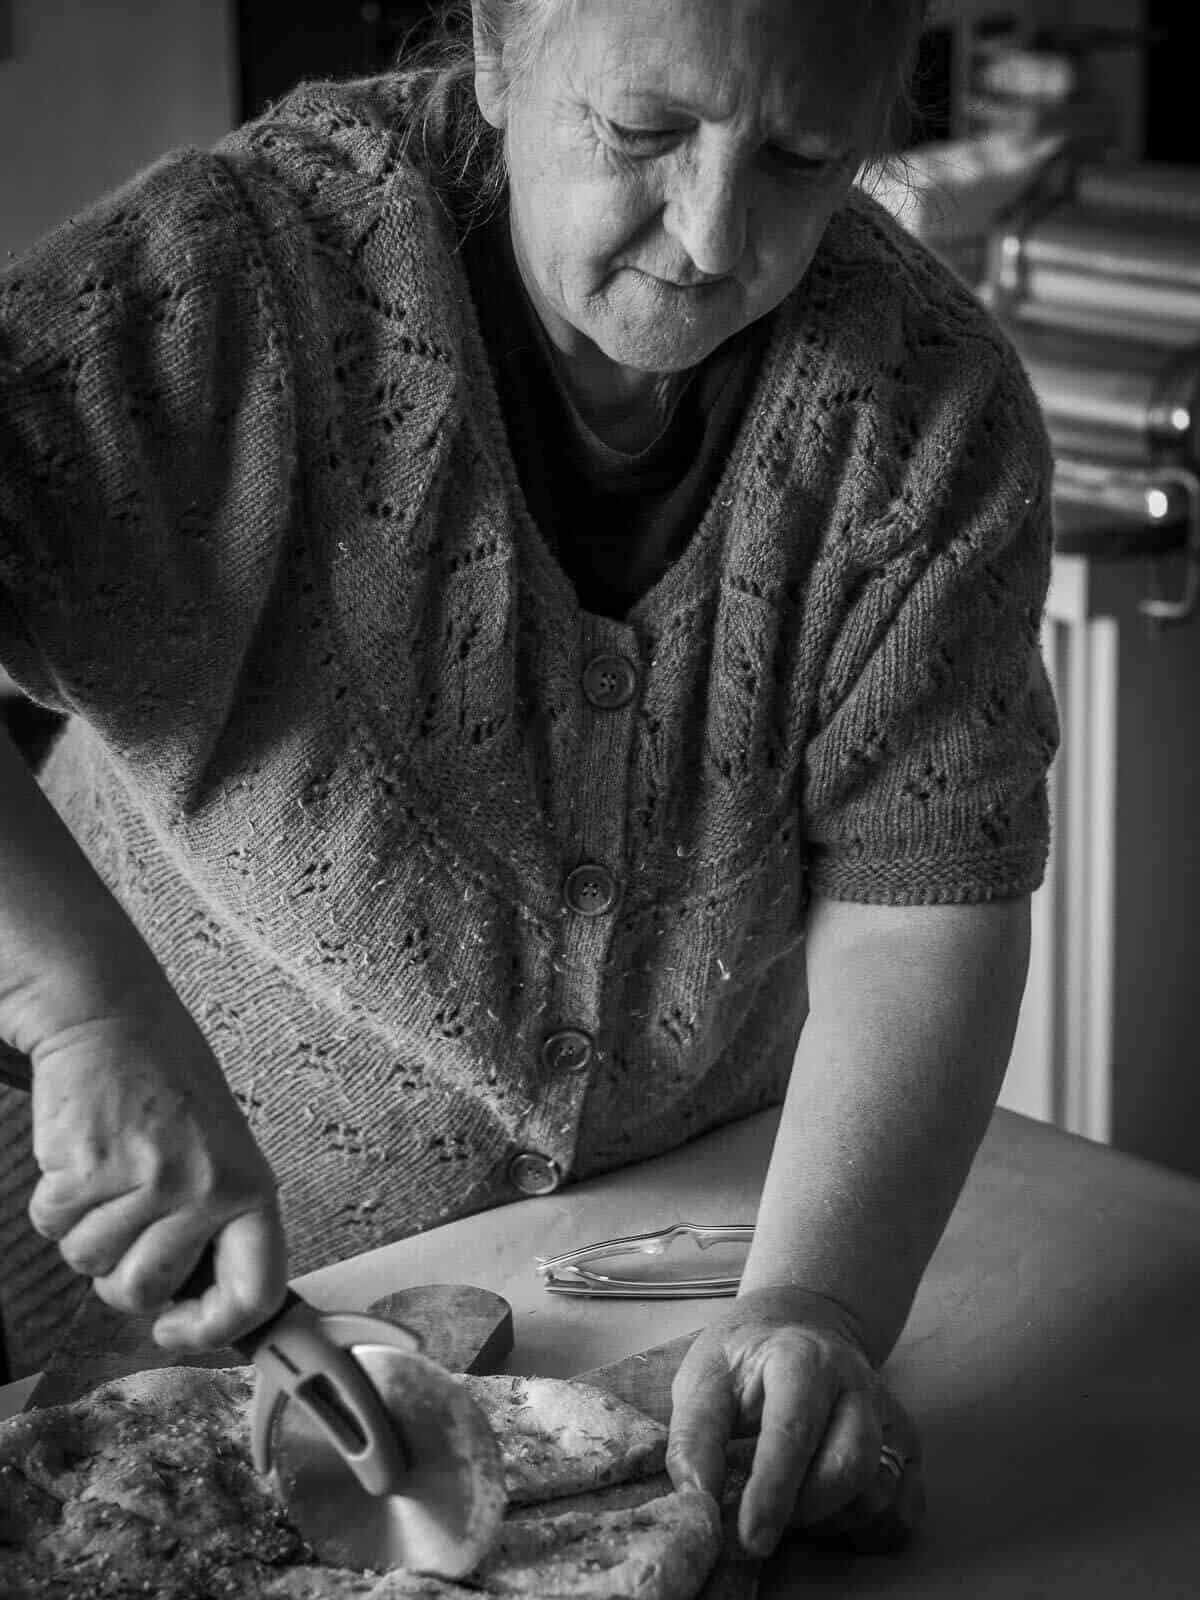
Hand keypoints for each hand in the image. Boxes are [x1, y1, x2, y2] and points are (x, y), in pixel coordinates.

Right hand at [26, 982, 287, 1350]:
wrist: (113, 1020)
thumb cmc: (166, 1086)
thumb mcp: (220, 1153)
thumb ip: (216, 1224)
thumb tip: (198, 1307)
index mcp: (251, 1188)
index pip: (255, 1293)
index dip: (210, 1329)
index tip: (174, 1328)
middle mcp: (205, 1189)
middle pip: (143, 1292)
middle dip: (119, 1273)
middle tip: (125, 1218)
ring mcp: (148, 1180)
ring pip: (91, 1264)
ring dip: (85, 1229)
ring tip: (108, 1172)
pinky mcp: (89, 1169)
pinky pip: (53, 1227)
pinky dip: (54, 1202)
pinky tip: (80, 1156)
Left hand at [666, 1286, 924, 1558]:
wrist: (800, 1325)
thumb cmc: (746, 1359)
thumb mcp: (704, 1378)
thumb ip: (694, 1437)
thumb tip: (696, 1504)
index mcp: (802, 1358)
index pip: (794, 1431)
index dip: (773, 1491)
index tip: (751, 1538)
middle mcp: (857, 1383)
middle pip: (848, 1467)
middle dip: (803, 1510)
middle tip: (762, 1517)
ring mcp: (887, 1413)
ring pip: (878, 1492)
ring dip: (832, 1521)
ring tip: (792, 1505)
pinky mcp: (905, 1443)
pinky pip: (904, 1507)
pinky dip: (869, 1529)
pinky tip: (831, 1515)